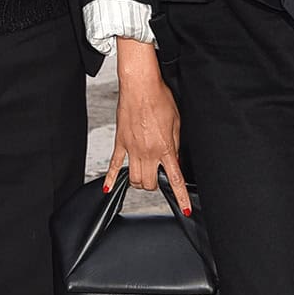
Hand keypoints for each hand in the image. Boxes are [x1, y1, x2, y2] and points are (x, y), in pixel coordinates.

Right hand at [105, 38, 187, 208]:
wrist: (140, 86)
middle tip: (160, 177)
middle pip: (150, 183)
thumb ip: (175, 143)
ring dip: (140, 182)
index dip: (180, 196)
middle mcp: (148, 152)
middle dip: (156, 184)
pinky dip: (111, 179)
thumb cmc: (160, 99)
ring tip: (145, 175)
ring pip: (134, 179)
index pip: (175, 179)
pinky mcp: (120, 142)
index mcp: (165, 147)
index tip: (184, 208)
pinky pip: (114, 165)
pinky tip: (108, 188)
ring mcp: (132, 149)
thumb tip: (175, 158)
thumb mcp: (177, 121)